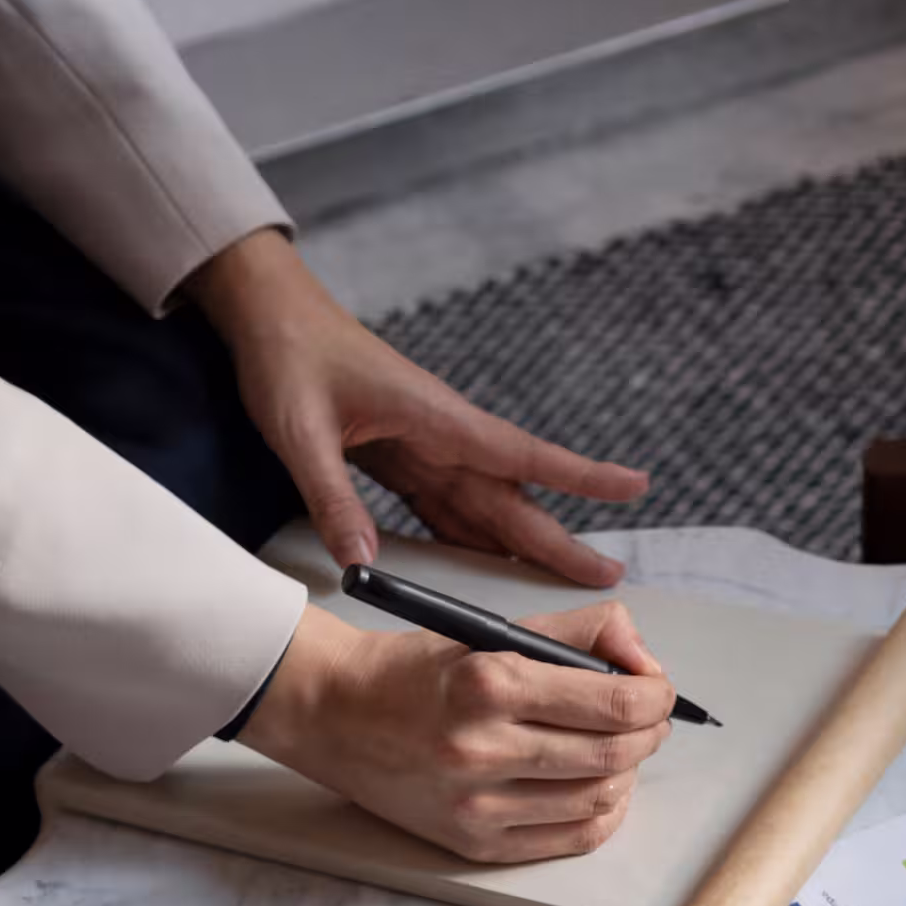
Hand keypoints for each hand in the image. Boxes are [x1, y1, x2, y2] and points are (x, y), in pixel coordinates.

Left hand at [187, 228, 649, 586]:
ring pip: (484, 507)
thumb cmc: (289, 357)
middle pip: (511, 497)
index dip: (580, 475)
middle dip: (560, 538)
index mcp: (434, 418)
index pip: (521, 454)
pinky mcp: (403, 458)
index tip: (634, 485)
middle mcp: (442, 435)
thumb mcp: (300, 431)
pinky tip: (487, 569)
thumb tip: (362, 562)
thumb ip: (332, 498)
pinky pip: (446, 507)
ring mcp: (426, 448)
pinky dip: (470, 539)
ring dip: (521, 545)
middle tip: (609, 575)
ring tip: (560, 586)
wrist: (271, 318)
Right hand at [239, 600, 673, 861]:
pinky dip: (603, 813)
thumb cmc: (414, 670)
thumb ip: (575, 632)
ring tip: (619, 749)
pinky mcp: (473, 842)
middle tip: (647, 718)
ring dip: (629, 772)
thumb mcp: (489, 631)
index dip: (656, 695)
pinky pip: (570, 839)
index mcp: (489, 684)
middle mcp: (483, 749)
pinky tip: (599, 789)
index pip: (614, 702)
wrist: (333, 714)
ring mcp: (477, 804)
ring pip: (600, 799)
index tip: (657, 688)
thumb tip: (640, 656)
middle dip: (649, 733)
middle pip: (615, 753)